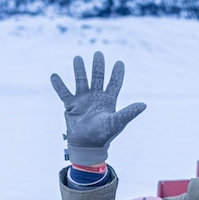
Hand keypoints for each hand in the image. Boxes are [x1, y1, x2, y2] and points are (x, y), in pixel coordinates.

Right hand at [50, 51, 145, 165]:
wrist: (88, 145)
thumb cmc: (104, 134)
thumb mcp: (117, 122)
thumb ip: (129, 112)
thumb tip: (144, 104)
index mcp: (108, 101)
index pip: (114, 83)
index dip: (117, 74)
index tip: (120, 62)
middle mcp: (96, 97)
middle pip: (97, 77)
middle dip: (98, 66)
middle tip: (99, 53)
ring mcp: (83, 100)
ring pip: (81, 80)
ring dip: (79, 70)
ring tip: (78, 58)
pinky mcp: (71, 105)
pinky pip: (63, 92)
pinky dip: (59, 84)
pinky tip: (54, 75)